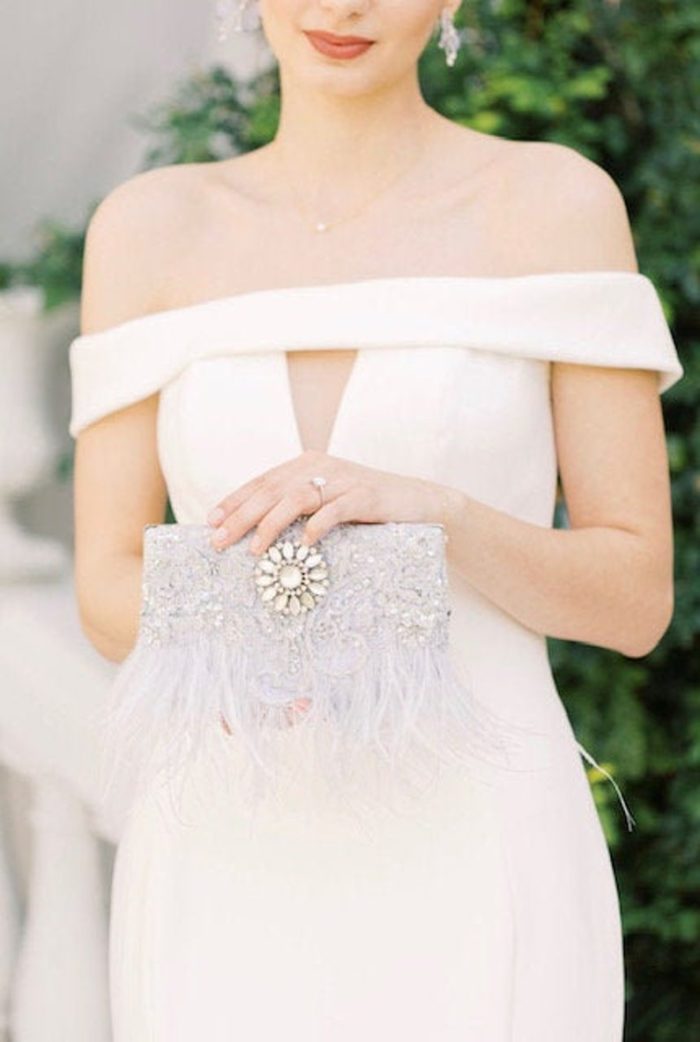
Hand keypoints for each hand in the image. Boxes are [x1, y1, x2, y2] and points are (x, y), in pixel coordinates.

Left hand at [205, 449, 450, 555]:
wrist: (418, 501)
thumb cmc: (366, 509)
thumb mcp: (327, 503)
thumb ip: (296, 508)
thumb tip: (253, 534)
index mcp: (307, 464)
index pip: (262, 481)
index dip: (234, 500)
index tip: (211, 522)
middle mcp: (321, 466)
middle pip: (272, 490)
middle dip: (241, 516)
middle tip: (219, 541)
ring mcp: (344, 479)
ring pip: (297, 498)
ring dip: (271, 524)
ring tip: (254, 550)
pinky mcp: (366, 495)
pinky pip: (335, 510)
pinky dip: (316, 526)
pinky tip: (303, 543)